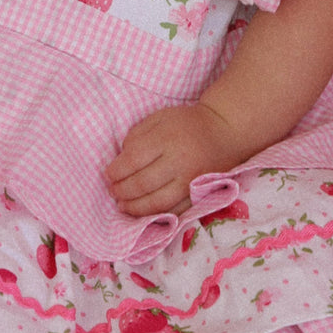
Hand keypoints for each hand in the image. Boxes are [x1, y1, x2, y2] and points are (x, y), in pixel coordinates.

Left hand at [105, 102, 246, 218]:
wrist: (225, 132)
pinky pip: (174, 211)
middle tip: (112, 190)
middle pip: (141, 184)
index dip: (115, 171)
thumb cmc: (187, 123)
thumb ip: (137, 136)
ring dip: (134, 208)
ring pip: (156, 203)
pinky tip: (143, 213)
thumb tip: (120, 160)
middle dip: (121, 190)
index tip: (107, 174)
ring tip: (122, 205)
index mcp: (167, 138)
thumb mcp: (159, 117)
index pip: (133, 160)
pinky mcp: (200, 195)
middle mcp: (179, 162)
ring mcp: (190, 182)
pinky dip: (155, 215)